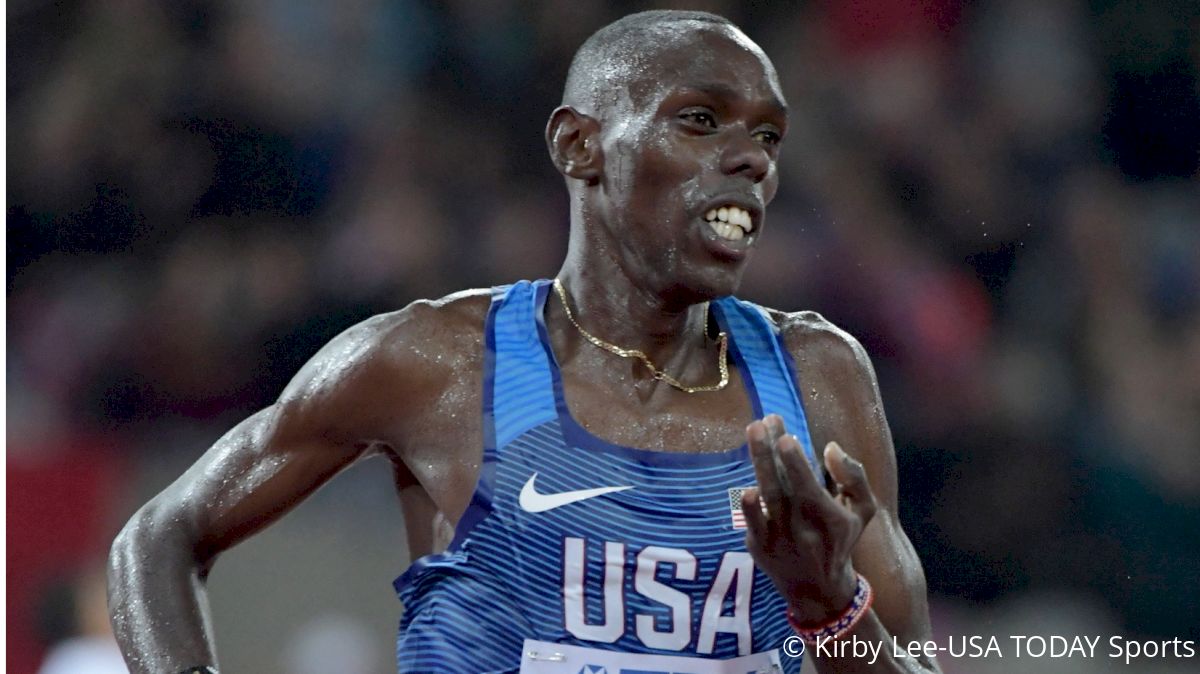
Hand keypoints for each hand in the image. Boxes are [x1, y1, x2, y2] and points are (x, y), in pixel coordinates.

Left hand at [742, 414, 877, 624]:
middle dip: (770, 453)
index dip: (797, 463)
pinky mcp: (759, 546)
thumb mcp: (863, 510)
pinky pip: (752, 523)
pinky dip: (750, 509)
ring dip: (759, 463)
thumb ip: (855, 476)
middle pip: (783, 487)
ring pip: (767, 497)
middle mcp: (804, 530)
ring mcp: (779, 539)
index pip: (810, 487)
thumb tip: (830, 448)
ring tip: (754, 431)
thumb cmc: (841, 538)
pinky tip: (747, 490)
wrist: (818, 589)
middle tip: (761, 423)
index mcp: (831, 519)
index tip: (787, 437)